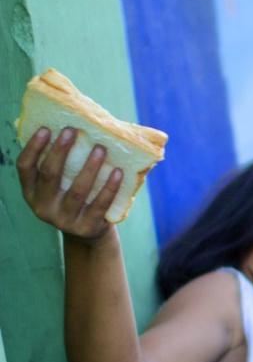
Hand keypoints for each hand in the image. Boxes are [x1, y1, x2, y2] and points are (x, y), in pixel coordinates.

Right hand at [16, 126, 122, 242]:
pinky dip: (110, 187)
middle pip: (50, 174)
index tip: (47, 128)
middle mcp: (43, 207)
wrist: (88, 233)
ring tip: (101, 148)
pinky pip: (100, 204)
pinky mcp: (86, 227)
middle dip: (60, 150)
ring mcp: (64, 219)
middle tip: (73, 130)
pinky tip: (118, 172)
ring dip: (90, 166)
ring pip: (78, 190)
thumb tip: (75, 129)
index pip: (25, 167)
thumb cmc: (75, 198)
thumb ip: (60, 165)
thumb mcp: (60, 186)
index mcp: (32, 193)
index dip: (34, 147)